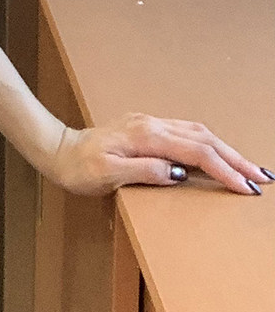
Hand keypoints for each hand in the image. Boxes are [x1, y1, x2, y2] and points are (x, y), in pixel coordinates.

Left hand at [48, 112, 271, 196]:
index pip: (196, 153)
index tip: (245, 186)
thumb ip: (144, 171)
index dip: (224, 170)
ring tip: (249, 167)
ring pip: (199, 133)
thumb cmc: (79, 167)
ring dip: (226, 150)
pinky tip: (218, 153)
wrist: (58, 150)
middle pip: (205, 139)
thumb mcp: (107, 174)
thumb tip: (178, 173)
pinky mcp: (147, 129)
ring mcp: (150, 124)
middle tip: (262, 177)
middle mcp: (152, 125)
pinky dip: (209, 144)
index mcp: (146, 136)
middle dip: (236, 159)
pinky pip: (187, 132)